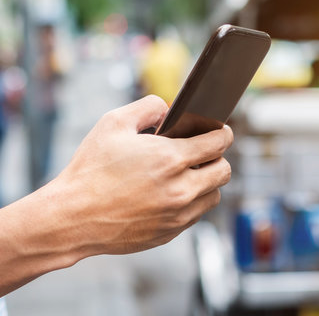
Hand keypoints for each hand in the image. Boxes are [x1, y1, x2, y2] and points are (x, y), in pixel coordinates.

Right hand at [52, 95, 233, 255]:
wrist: (72, 218)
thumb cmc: (90, 170)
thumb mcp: (113, 123)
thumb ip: (148, 107)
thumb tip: (169, 110)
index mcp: (170, 158)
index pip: (218, 143)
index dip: (223, 133)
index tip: (221, 132)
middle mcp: (181, 188)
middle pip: (224, 171)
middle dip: (217, 158)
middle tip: (202, 153)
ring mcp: (178, 214)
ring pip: (215, 194)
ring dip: (207, 182)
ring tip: (187, 175)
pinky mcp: (172, 232)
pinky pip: (197, 214)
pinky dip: (193, 202)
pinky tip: (173, 194)